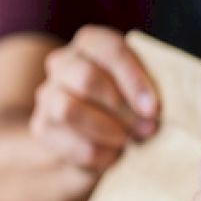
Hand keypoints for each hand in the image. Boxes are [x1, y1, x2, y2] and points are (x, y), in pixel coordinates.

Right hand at [30, 26, 159, 172]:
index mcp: (92, 44)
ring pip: (68, 109)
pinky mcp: (43, 129)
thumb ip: (149, 91)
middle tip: (149, 128)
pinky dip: (99, 154)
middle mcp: (64, 64)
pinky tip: (113, 156)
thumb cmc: (130, 108)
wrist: (89, 141)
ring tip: (128, 141)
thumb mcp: (142, 92)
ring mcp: (48, 96)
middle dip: (123, 109)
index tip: (154, 109)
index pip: (109, 49)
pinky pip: (70, 143)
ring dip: (107, 130)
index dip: (134, 79)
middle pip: (87, 79)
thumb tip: (157, 111)